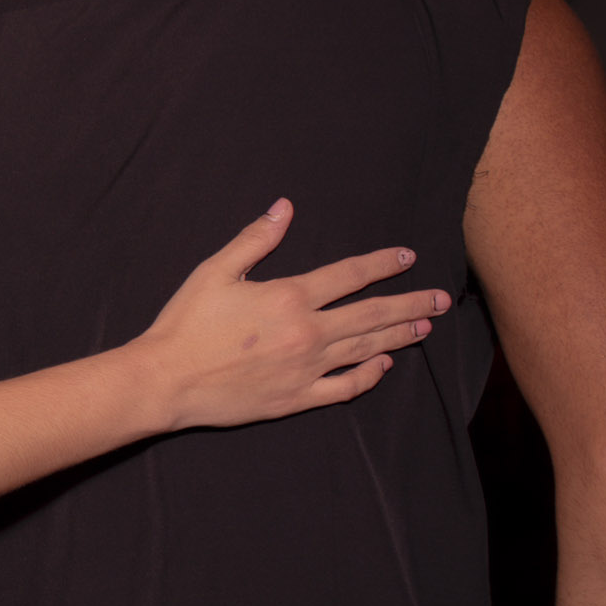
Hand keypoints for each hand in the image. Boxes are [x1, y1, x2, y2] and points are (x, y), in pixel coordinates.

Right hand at [132, 199, 445, 430]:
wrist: (165, 380)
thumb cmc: (185, 324)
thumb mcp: (214, 272)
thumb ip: (255, 239)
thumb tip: (284, 207)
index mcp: (289, 297)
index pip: (350, 275)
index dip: (381, 264)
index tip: (407, 258)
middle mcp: (308, 333)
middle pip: (373, 314)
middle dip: (411, 303)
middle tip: (441, 300)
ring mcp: (306, 369)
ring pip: (366, 349)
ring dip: (399, 336)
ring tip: (423, 327)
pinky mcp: (296, 398)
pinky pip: (345, 388)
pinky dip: (368, 376)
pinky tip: (383, 365)